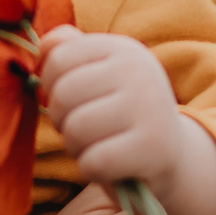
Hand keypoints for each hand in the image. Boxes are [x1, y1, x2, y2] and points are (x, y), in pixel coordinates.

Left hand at [37, 27, 215, 214]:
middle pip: (63, 94)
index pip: (58, 59)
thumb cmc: (121, 116)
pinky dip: (92, 170)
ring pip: (75, 129)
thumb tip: (43, 44)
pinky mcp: (152, 147)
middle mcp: (140, 71)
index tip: (74, 101)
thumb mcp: (99, 77)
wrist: (172, 156)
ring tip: (97, 146)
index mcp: (123, 49)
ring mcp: (149, 107)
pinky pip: (93, 161)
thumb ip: (70, 53)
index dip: (51, 88)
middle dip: (62, 120)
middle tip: (84, 129)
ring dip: (76, 147)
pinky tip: (110, 166)